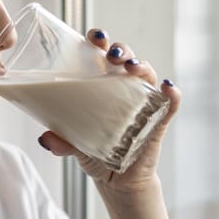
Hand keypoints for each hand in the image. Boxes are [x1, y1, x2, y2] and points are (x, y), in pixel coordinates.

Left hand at [37, 29, 181, 196]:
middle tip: (112, 55)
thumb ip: (61, 141)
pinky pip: (170, 104)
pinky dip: (172, 94)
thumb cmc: (94, 151)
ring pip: (147, 75)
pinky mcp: (158, 121)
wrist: (115, 181)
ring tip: (132, 68)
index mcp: (101, 84)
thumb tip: (46, 138)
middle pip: (126, 59)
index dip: (100, 41)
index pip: (102, 54)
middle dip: (121, 50)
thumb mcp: (73, 144)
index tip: (94, 37)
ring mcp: (143, 102)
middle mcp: (124, 88)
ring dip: (142, 66)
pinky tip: (168, 88)